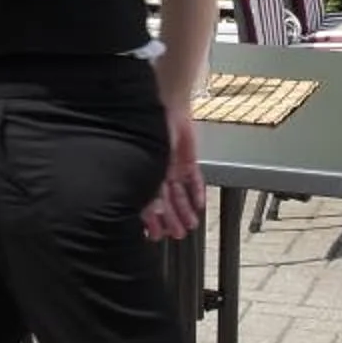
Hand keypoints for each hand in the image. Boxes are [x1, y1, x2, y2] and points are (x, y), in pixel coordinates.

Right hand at [142, 105, 204, 239]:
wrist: (167, 107)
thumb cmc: (149, 132)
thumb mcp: (150, 168)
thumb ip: (152, 192)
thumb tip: (154, 215)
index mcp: (142, 174)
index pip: (146, 203)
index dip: (151, 221)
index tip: (155, 235)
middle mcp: (157, 172)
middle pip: (165, 202)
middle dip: (171, 219)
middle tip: (177, 234)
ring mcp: (172, 166)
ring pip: (179, 194)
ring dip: (184, 210)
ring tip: (190, 225)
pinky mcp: (187, 159)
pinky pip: (193, 179)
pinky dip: (196, 192)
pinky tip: (199, 205)